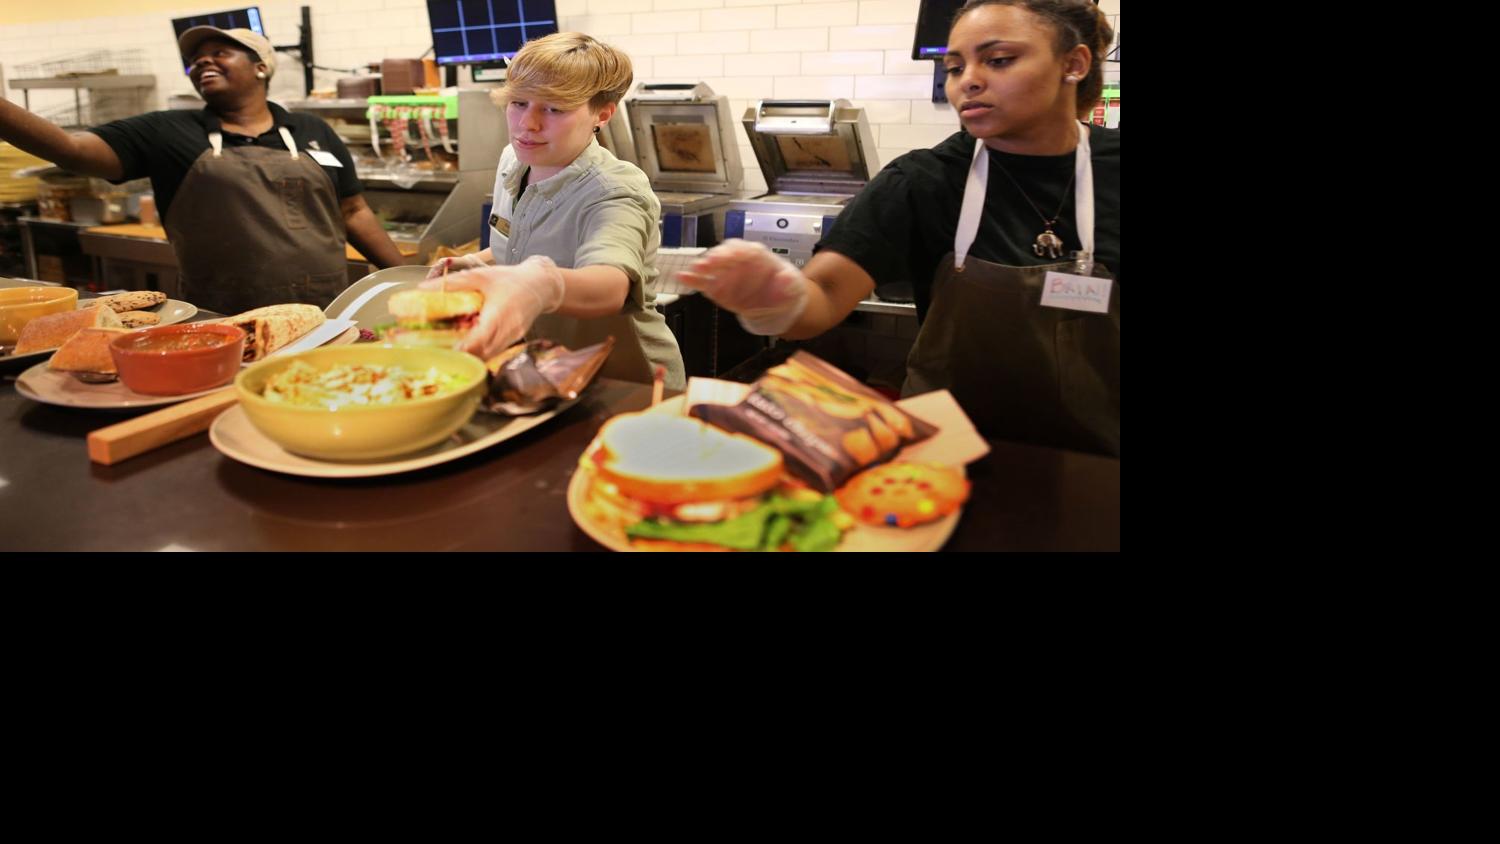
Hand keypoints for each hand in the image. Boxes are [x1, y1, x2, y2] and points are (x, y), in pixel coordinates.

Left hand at [418, 255, 563, 358]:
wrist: (541, 285)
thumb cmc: (510, 279)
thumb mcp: (480, 275)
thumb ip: (454, 283)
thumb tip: (423, 287)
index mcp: (500, 313)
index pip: (479, 340)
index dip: (460, 348)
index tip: (441, 349)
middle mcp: (508, 330)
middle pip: (482, 353)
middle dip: (461, 355)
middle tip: (439, 353)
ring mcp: (513, 337)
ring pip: (488, 355)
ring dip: (470, 355)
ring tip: (450, 351)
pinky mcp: (514, 340)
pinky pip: (494, 351)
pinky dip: (480, 351)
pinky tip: (467, 346)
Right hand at [674, 239, 808, 334]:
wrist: (775, 306)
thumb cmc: (784, 290)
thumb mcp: (793, 285)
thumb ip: (789, 281)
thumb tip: (785, 277)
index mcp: (758, 256)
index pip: (746, 250)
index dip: (737, 252)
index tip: (729, 255)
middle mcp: (739, 261)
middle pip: (725, 255)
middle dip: (716, 258)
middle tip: (708, 262)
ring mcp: (726, 274)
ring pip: (712, 267)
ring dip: (702, 268)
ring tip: (693, 270)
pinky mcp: (718, 288)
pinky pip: (703, 282)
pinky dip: (692, 280)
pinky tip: (682, 277)